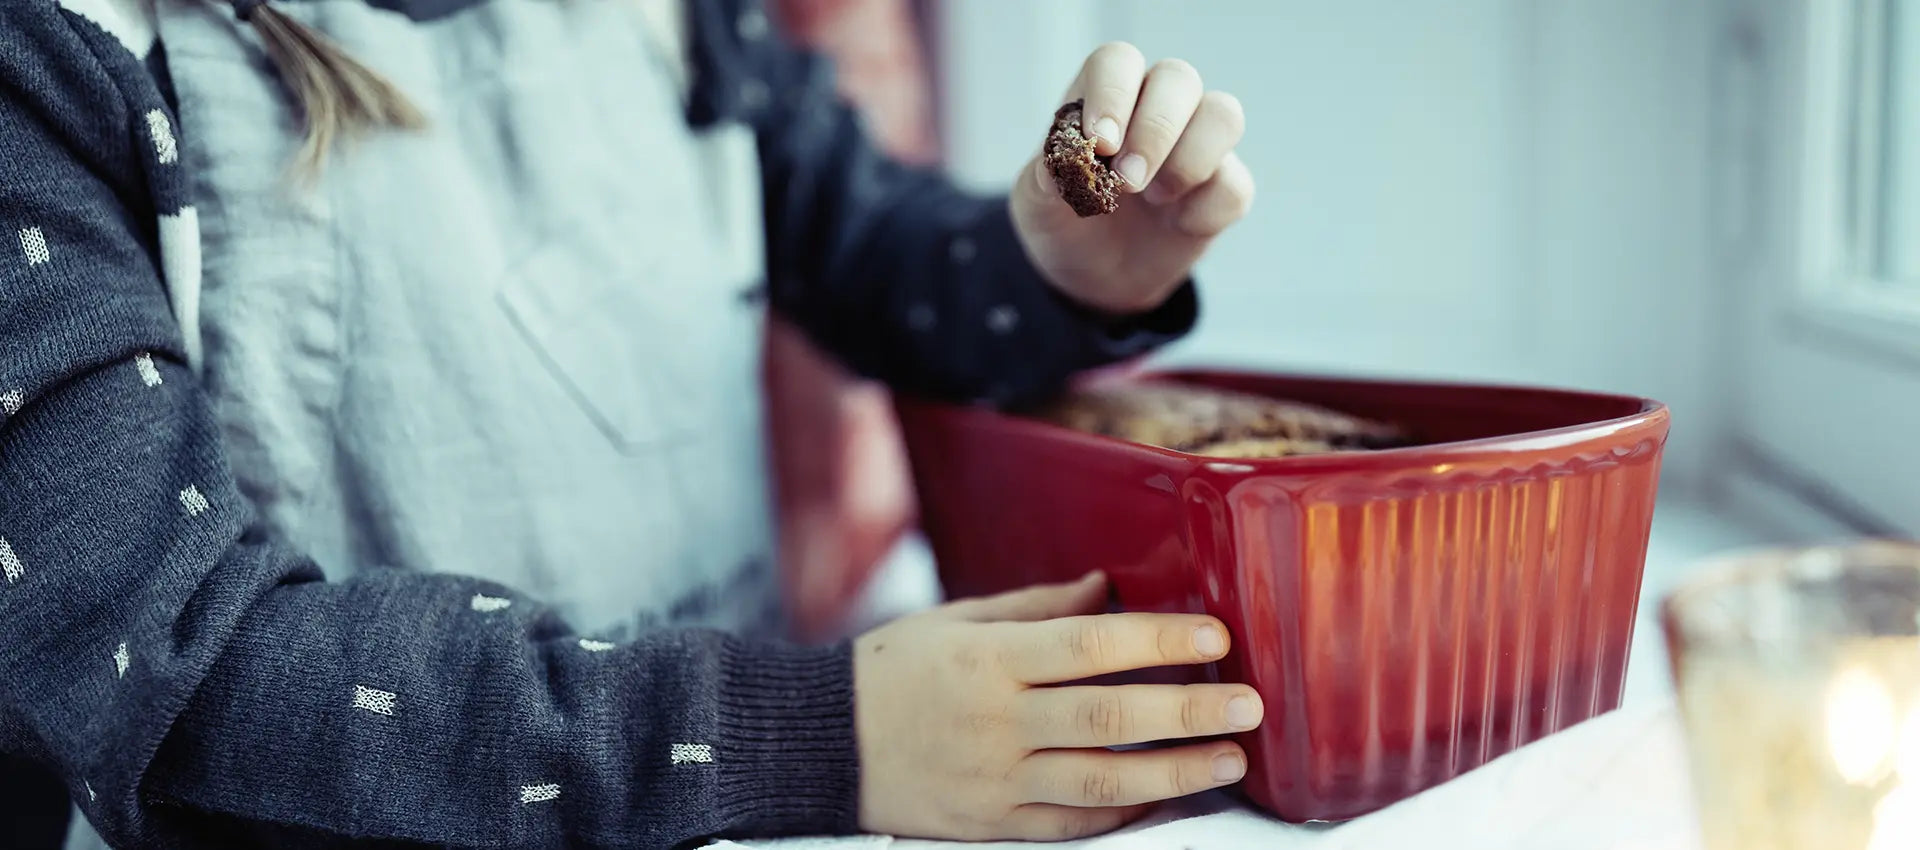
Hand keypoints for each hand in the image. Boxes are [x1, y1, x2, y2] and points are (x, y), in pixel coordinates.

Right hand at [854, 572, 1263, 840]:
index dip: (1158, 641)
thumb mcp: (953, 619)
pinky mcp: (993, 823)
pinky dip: (1125, 809)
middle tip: (1249, 703)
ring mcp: (996, 780)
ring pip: (1102, 780)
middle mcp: (995, 722)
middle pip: (1108, 718)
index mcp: (987, 659)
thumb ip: (1035, 607)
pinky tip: (1168, 795)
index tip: (1214, 636)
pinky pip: (1073, 821)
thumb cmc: (888, 672)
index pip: (1089, 646)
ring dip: (1176, 772)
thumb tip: (1106, 589)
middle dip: (1187, 712)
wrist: (820, 746)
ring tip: (1230, 758)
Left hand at [1011, 43, 1253, 315]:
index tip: (1101, 145)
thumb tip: (1064, 161)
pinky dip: (1204, 211)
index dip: (1112, 95)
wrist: (1093, 276)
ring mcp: (1197, 144)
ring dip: (1190, 160)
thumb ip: (1047, 177)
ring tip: (1154, 198)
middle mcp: (1157, 107)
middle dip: (1155, 131)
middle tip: (1127, 182)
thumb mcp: (1038, 204)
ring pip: (1223, 116)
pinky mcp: (1223, 187)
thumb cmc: (1065, 221)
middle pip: (1178, 78)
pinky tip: (1176, 225)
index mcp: (1106, 96)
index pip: (1118, 62)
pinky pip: (1234, 185)